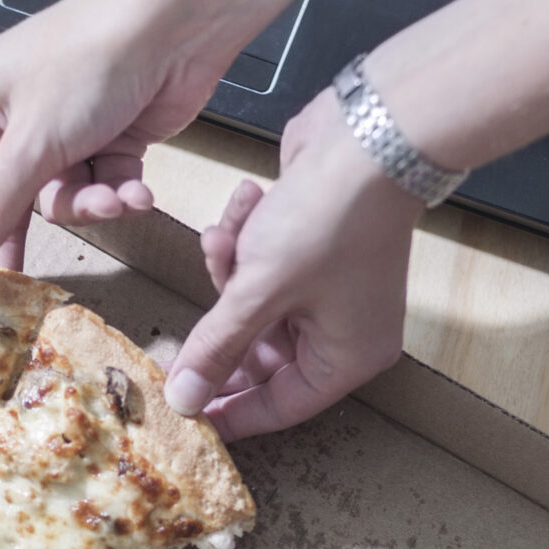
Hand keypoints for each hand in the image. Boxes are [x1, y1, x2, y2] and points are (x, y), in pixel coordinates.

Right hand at [0, 0, 252, 280]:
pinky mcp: (109, 138)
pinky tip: (138, 188)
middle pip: (1, 199)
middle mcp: (11, 114)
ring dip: (89, 204)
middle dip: (19, 235)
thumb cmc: (92, 58)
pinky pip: (100, 186)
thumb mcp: (31, 146)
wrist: (177, 25)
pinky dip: (119, 191)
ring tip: (113, 198)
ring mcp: (62, 127)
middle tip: (16, 288)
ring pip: (59, 198)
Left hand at [164, 89, 423, 437]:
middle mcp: (345, 330)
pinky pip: (265, 264)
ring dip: (230, 268)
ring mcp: (332, 288)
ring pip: (255, 301)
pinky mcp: (315, 249)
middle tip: (184, 318)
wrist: (365, 134)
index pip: (280, 406)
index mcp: (346, 358)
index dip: (230, 411)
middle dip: (222, 319)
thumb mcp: (258, 292)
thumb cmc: (327, 220)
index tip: (184, 414)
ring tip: (223, 236)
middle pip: (261, 352)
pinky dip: (247, 238)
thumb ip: (217, 347)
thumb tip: (185, 400)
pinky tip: (247, 202)